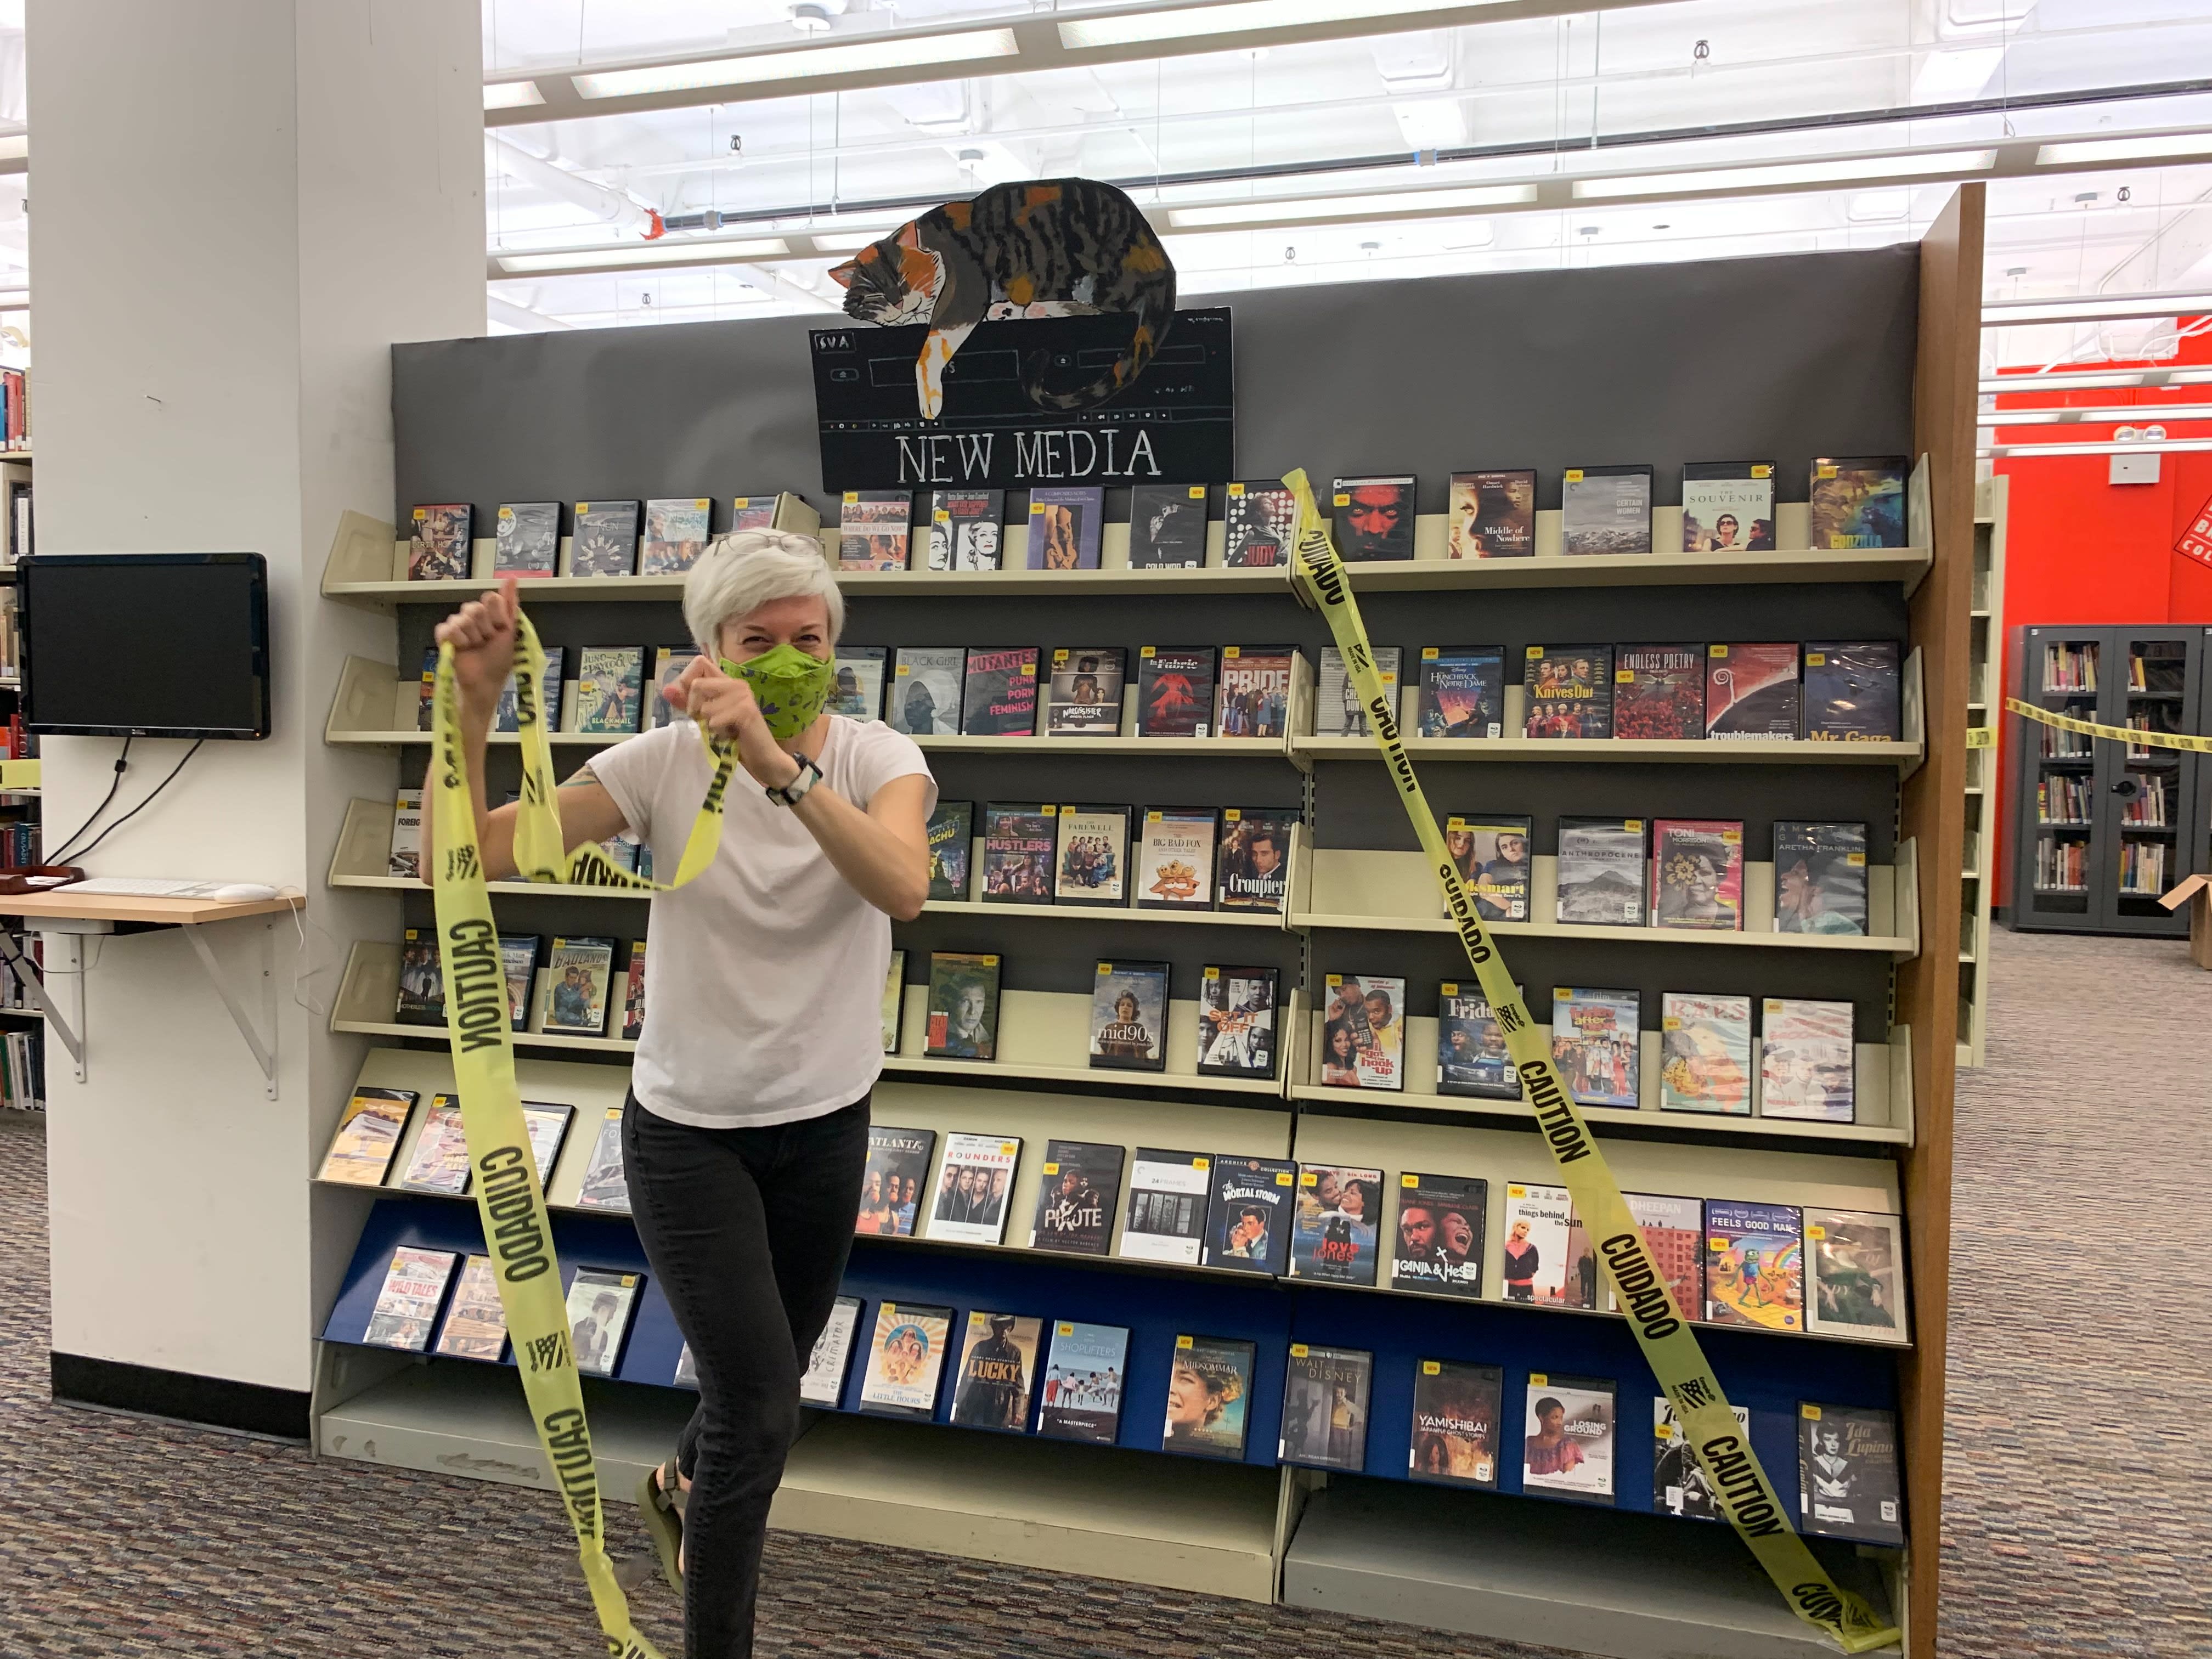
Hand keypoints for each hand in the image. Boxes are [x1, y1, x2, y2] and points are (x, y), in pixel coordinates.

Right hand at [433, 578, 519, 723]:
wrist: (485, 681)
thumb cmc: (499, 659)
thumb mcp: (510, 630)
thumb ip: (510, 604)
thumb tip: (513, 578)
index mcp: (490, 612)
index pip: (490, 599)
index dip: (496, 617)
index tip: (500, 630)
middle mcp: (473, 615)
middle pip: (474, 608)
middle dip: (484, 629)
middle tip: (486, 641)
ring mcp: (457, 624)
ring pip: (461, 619)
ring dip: (472, 638)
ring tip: (474, 647)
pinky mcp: (444, 636)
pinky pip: (446, 629)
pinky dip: (456, 641)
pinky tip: (461, 648)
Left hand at [663, 656, 801, 789]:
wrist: (762, 758)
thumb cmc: (735, 738)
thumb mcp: (706, 718)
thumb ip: (687, 703)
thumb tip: (666, 690)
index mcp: (727, 682)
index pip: (699, 662)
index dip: (687, 681)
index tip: (693, 703)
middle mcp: (736, 683)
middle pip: (696, 684)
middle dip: (693, 708)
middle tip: (708, 721)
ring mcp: (743, 695)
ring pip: (704, 706)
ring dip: (709, 724)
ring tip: (724, 730)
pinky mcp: (746, 710)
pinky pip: (714, 720)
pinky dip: (717, 732)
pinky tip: (731, 735)